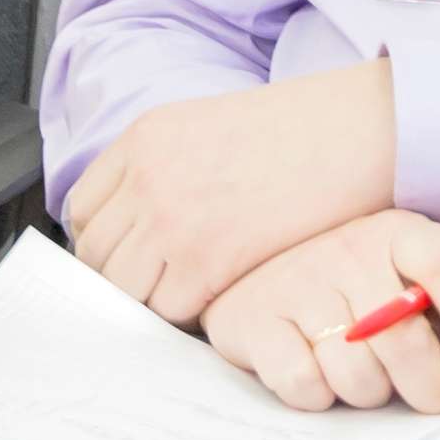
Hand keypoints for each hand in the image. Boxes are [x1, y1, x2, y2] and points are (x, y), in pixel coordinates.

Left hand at [66, 61, 397, 324]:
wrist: (354, 132)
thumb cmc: (300, 131)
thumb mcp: (208, 126)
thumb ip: (163, 165)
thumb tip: (139, 217)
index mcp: (144, 138)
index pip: (84, 208)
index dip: (101, 241)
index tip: (123, 256)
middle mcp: (146, 177)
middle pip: (97, 254)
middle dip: (121, 277)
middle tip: (156, 286)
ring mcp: (170, 220)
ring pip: (127, 288)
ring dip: (154, 298)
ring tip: (191, 293)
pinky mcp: (204, 259)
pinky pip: (170, 308)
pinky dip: (189, 313)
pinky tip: (218, 297)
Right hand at [198, 210, 439, 412]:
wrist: (252, 277)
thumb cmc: (355, 287)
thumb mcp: (418, 284)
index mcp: (396, 233)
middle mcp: (347, 251)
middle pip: (403, 335)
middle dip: (426, 386)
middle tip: (430, 397)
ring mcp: (298, 284)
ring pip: (355, 371)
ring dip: (369, 393)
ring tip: (366, 379)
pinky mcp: (257, 322)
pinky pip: (304, 383)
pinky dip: (319, 396)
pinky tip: (320, 377)